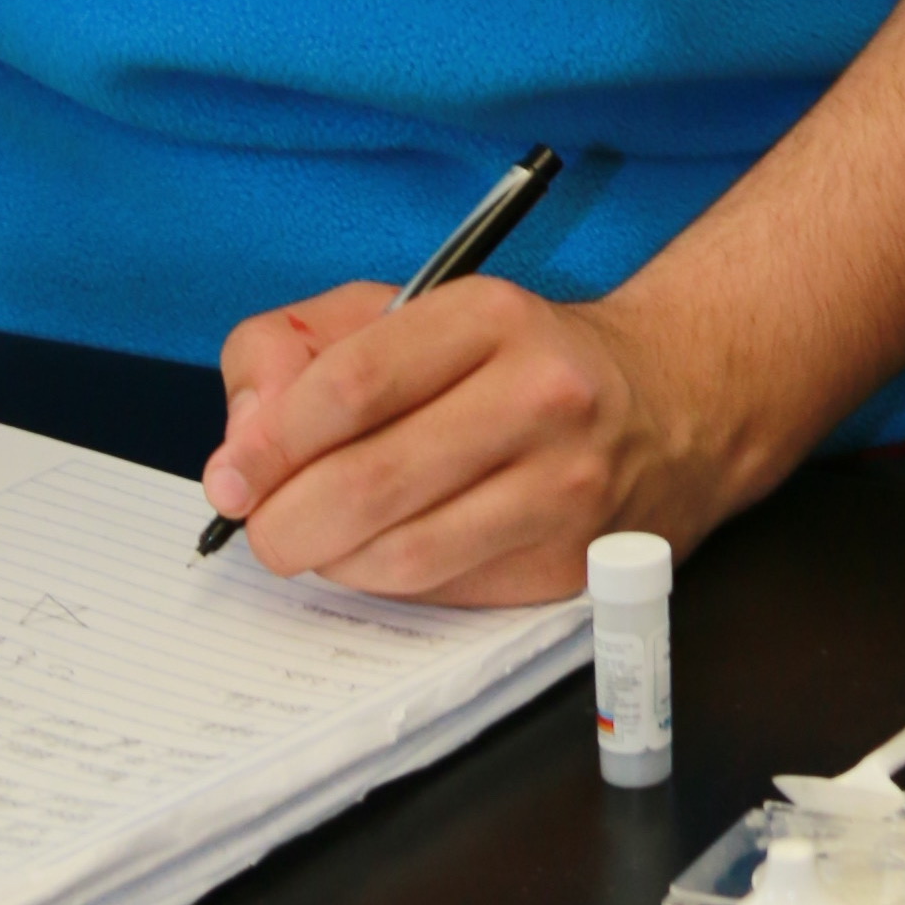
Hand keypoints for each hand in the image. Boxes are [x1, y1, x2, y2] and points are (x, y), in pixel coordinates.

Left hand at [207, 279, 718, 605]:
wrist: (669, 404)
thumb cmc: (510, 358)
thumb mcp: (405, 310)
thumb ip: (298, 350)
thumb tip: (242, 448)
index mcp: (492, 316)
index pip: (351, 385)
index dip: (271, 442)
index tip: (235, 473)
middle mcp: (540, 397)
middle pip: (368, 482)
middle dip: (284, 520)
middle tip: (262, 524)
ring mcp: (564, 487)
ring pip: (400, 555)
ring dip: (332, 560)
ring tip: (320, 539)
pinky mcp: (570, 563)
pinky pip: (442, 594)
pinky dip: (388, 583)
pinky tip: (386, 551)